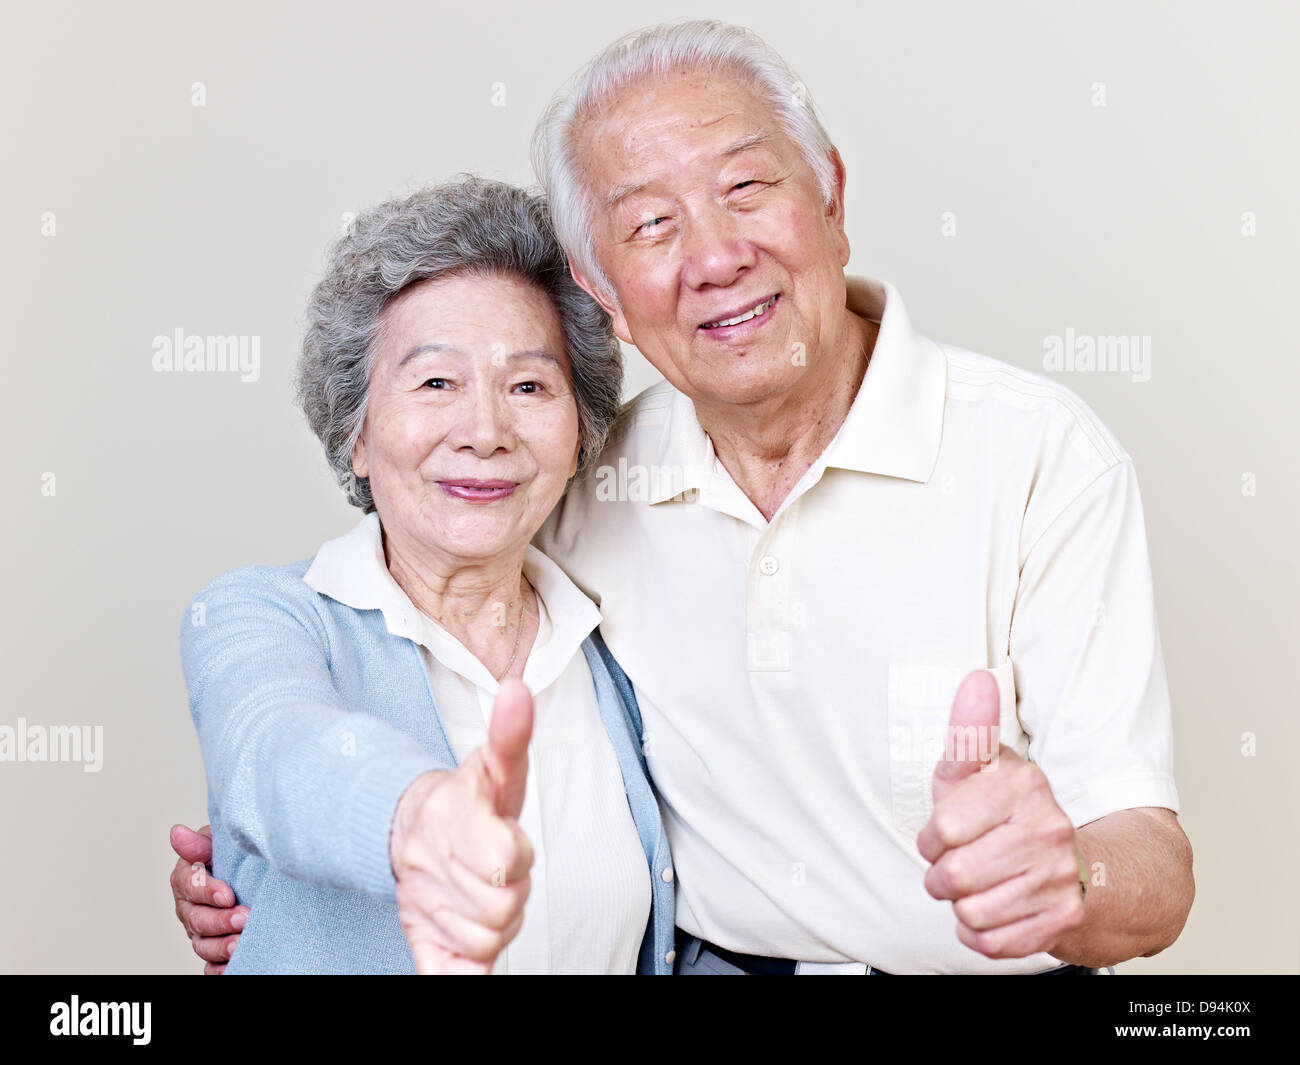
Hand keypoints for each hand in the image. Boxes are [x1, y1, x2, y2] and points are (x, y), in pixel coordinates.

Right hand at [169, 823, 247, 973]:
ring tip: (240, 943)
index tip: (228, 894)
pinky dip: (219, 969)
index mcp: (186, 879)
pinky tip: (233, 965)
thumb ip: (199, 842)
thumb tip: (177, 833)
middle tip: (243, 917)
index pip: (190, 886)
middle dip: (220, 920)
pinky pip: (210, 965)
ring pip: (202, 944)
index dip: (208, 891)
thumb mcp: (217, 842)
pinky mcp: (213, 947)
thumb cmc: (231, 854)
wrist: (248, 871)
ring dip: (221, 946)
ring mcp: (200, 931)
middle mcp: (189, 908)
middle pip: (196, 919)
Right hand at [391, 678, 535, 973]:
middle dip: (512, 891)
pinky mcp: (422, 942)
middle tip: (498, 869)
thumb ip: (510, 735)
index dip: (516, 854)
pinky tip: (467, 964)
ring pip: (489, 939)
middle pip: (504, 906)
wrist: (408, 831)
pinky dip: (461, 977)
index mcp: (452, 819)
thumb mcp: (494, 767)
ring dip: (496, 921)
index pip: (509, 858)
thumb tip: (517, 691)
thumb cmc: (469, 804)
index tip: (506, 842)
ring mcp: (425, 905)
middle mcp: (434, 864)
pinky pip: (447, 977)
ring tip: (482, 890)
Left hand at [916, 671, 1085, 959]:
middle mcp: (1048, 828)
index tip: (947, 833)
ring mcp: (1060, 876)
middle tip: (961, 865)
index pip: (941, 827)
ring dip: (964, 905)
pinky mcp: (1063, 919)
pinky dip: (983, 933)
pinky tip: (999, 910)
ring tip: (984, 886)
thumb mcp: (985, 771)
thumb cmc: (1013, 816)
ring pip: (970, 912)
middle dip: (943, 876)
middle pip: (953, 876)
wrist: (1092, 869)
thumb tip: (976, 679)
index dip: (933, 837)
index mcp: (1023, 786)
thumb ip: (971, 731)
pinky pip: (990, 942)